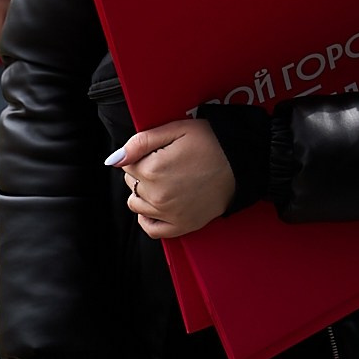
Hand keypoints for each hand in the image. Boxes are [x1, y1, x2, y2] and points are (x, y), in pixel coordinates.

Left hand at [113, 119, 236, 238]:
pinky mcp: (182, 225)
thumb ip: (141, 141)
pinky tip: (155, 207)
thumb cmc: (213, 142)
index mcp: (154, 169)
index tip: (159, 151)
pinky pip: (152, 229)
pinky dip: (148, 219)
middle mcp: (158, 195)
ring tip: (166, 181)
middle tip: (166, 163)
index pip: (127, 164)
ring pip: (137, 204)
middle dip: (142, 173)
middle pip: (131, 184)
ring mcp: (169, 213)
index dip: (142, 155)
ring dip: (144, 193)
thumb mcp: (178, 130)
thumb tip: (114, 159)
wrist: (243, 163)